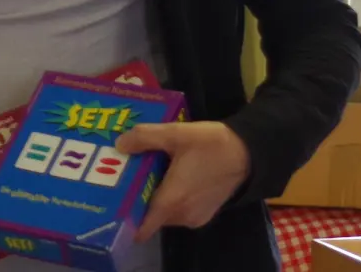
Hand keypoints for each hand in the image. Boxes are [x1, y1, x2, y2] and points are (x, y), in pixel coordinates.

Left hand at [115, 121, 250, 240]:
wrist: (251, 152)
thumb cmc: (212, 145)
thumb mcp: (175, 134)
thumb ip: (144, 138)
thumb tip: (120, 145)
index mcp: (173, 201)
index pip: (142, 226)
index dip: (125, 217)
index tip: (110, 202)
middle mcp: (182, 216)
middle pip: (149, 214)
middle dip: (136, 198)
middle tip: (123, 174)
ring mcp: (195, 216)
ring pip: (164, 211)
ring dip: (153, 195)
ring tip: (142, 170)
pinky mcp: (204, 212)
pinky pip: (178, 209)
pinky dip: (169, 196)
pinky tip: (164, 173)